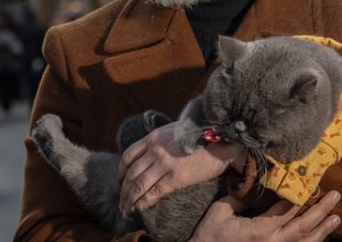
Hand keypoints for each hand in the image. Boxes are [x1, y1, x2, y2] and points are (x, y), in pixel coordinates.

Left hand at [117, 122, 243, 214]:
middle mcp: (155, 150)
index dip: (121, 171)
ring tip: (126, 210)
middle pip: (130, 173)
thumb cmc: (202, 135)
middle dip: (123, 191)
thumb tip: (156, 151)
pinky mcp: (176, 177)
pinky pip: (154, 192)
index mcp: (153, 138)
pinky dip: (143, 202)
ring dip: (130, 200)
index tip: (120, 181)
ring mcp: (164, 164)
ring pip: (139, 185)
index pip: (128, 156)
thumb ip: (162, 140)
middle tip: (121, 202)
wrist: (222, 139)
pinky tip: (139, 209)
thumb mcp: (175, 130)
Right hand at [189, 191, 341, 241]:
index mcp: (261, 230)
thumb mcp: (220, 211)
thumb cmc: (211, 234)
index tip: (314, 182)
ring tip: (337, 217)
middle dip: (322, 210)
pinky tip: (320, 236)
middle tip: (336, 196)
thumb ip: (240, 197)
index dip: (303, 195)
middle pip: (304, 226)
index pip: (288, 210)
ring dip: (323, 229)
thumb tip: (254, 182)